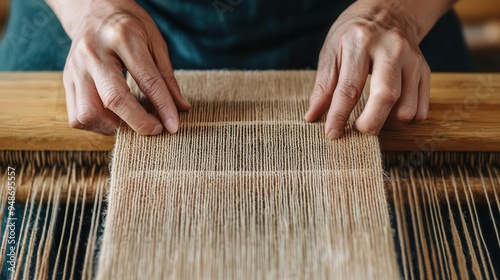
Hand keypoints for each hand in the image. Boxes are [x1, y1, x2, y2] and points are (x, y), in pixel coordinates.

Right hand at [48, 0, 189, 134]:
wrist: (93, 8)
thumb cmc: (128, 25)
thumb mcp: (155, 41)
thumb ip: (167, 76)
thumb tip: (181, 108)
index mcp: (123, 37)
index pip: (147, 80)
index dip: (163, 107)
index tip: (173, 126)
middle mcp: (94, 53)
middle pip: (114, 99)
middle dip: (138, 122)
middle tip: (155, 129)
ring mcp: (75, 68)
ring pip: (89, 113)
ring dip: (114, 126)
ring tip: (130, 121)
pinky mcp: (66, 80)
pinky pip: (77, 116)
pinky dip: (97, 125)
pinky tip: (113, 118)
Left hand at [304, 0, 440, 138]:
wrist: (389, 11)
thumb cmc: (354, 33)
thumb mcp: (331, 50)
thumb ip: (323, 85)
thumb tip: (312, 116)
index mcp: (360, 43)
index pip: (349, 88)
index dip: (339, 116)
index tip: (332, 134)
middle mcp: (391, 50)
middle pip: (386, 97)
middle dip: (370, 123)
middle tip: (357, 131)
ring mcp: (412, 61)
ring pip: (407, 108)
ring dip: (388, 124)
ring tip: (373, 119)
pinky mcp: (425, 71)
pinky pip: (421, 109)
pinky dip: (405, 120)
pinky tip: (390, 113)